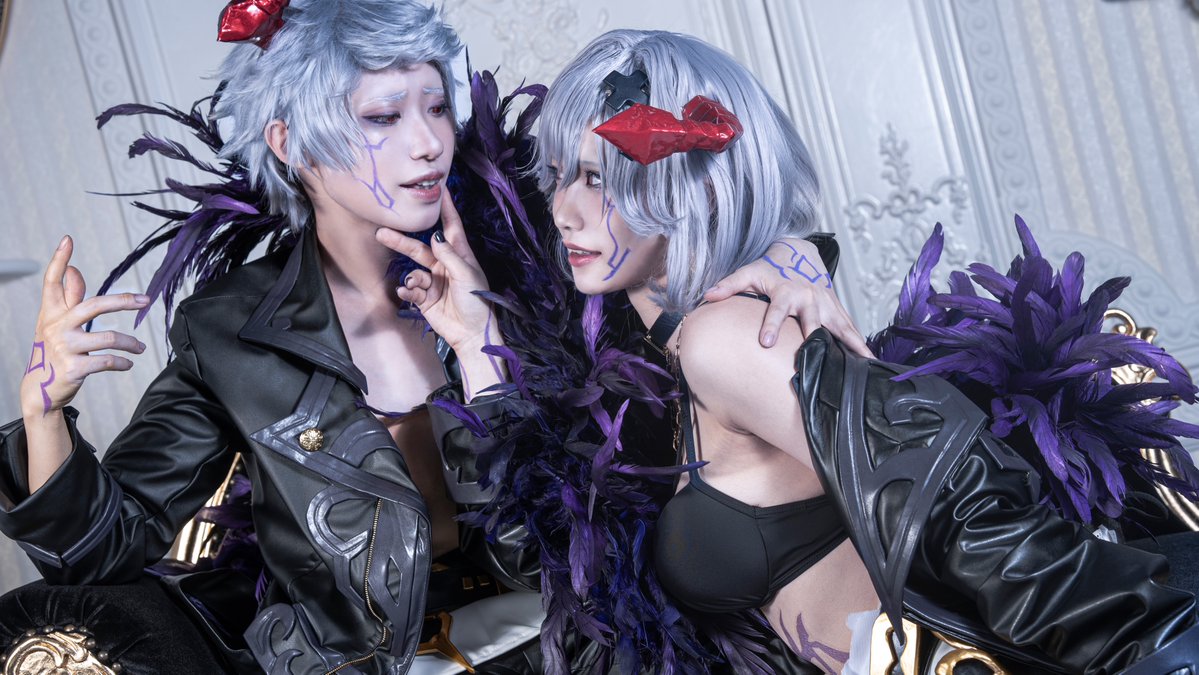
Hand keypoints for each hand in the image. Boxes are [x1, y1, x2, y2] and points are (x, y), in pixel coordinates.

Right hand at [20, 235, 148, 418]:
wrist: (39, 390)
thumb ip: (69, 299)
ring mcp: (64, 347)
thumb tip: (74, 269)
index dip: (58, 260)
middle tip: (146, 300)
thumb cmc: (53, 351)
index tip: (67, 239)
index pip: (52, 281)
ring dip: (130, 343)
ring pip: (109, 338)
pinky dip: (123, 362)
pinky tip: (128, 363)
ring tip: (140, 347)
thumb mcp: (57, 324)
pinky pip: (107, 361)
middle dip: (124, 301)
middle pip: (95, 305)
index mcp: (52, 313)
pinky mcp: (74, 368)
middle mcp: (57, 326)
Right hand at [375, 192, 494, 354]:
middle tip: (382, 232)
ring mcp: (434, 281)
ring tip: (416, 286)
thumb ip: (449, 255)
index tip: (439, 189)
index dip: (445, 208)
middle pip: (420, 247)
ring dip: (412, 277)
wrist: (472, 334)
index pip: (450, 226)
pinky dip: (408, 290)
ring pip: (413, 270)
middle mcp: (445, 265)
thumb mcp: (466, 275)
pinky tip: (408, 293)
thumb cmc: (477, 303)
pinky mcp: (425, 297)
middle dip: (401, 240)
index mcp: (460, 256)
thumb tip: (435, 236)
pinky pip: (410, 288)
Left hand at [705, 237, 872, 356]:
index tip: (765, 343)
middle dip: (814, 337)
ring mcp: (826, 304)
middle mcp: (809, 298)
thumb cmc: (770, 269)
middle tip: (816, 356)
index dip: (771, 325)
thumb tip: (708, 296)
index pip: (776, 310)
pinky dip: (860, 343)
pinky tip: (869, 361)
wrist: (798, 256)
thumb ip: (729, 285)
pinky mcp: (836, 310)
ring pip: (838, 325)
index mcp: (786, 292)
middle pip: (812, 320)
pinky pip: (850, 328)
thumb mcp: (748, 273)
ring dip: (850, 343)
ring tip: (861, 362)